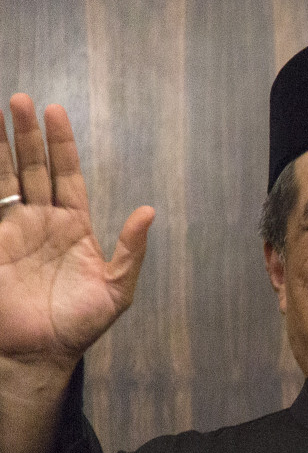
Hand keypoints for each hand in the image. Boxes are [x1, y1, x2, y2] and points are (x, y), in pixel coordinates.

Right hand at [0, 95, 151, 375]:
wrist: (37, 353)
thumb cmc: (78, 324)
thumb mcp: (117, 289)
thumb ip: (131, 251)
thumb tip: (148, 212)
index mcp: (74, 226)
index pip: (68, 175)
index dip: (61, 145)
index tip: (55, 111)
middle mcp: (42, 221)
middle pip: (33, 167)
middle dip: (27, 134)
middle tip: (20, 100)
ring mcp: (12, 230)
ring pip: (5, 178)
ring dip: (0, 147)